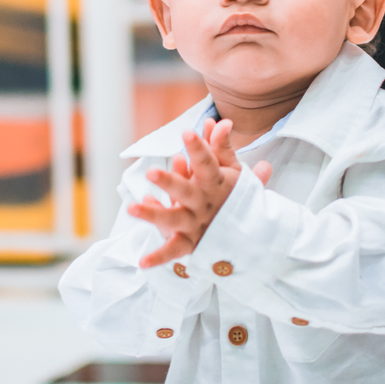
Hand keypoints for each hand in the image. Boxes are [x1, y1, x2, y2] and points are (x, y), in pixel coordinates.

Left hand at [129, 118, 271, 268]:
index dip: (199, 148)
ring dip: (152, 214)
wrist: (252, 238)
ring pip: (172, 219)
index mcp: (216, 184)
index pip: (208, 163)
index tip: (187, 131)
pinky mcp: (190, 243)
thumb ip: (223, 148)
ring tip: (132, 208)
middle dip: (169, 182)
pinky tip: (142, 262)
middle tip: (151, 171)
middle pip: (185, 191)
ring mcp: (196, 224)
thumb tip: (218, 121)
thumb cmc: (235, 197)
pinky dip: (159, 257)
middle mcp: (204, 204)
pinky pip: (174, 251)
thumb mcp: (234, 172)